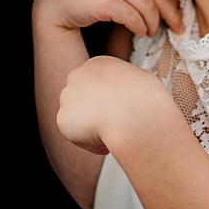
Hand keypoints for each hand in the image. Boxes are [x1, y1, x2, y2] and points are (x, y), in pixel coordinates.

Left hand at [57, 55, 175, 154]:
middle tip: (113, 127)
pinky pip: (76, 137)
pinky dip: (90, 144)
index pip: (96, 84)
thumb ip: (126, 87)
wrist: (134, 114)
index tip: (119, 112)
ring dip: (91, 128)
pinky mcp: (63, 119)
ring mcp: (67, 96)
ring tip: (113, 135)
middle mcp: (77, 76)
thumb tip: (129, 98)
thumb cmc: (145, 98)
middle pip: (83, 99)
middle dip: (94, 113)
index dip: (108, 101)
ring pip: (78, 118)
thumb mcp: (141, 81)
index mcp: (98, 64)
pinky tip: (106, 144)